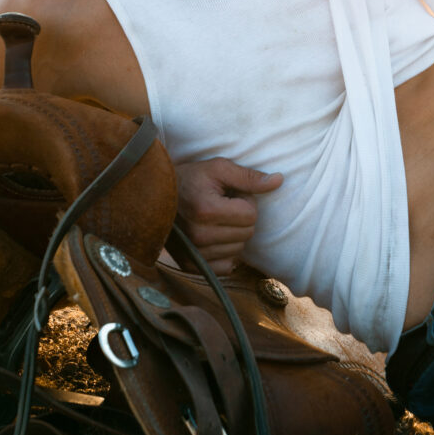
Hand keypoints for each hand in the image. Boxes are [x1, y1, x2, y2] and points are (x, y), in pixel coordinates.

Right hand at [174, 157, 282, 273]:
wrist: (154, 197)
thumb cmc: (190, 178)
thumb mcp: (218, 168)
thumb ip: (249, 177)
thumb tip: (279, 180)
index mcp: (206, 209)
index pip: (251, 215)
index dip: (245, 201)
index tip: (229, 194)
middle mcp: (198, 235)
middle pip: (247, 233)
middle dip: (241, 218)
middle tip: (221, 205)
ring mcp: (193, 253)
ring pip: (239, 250)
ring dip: (233, 234)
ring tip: (214, 219)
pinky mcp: (190, 266)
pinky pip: (227, 266)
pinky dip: (225, 253)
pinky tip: (212, 236)